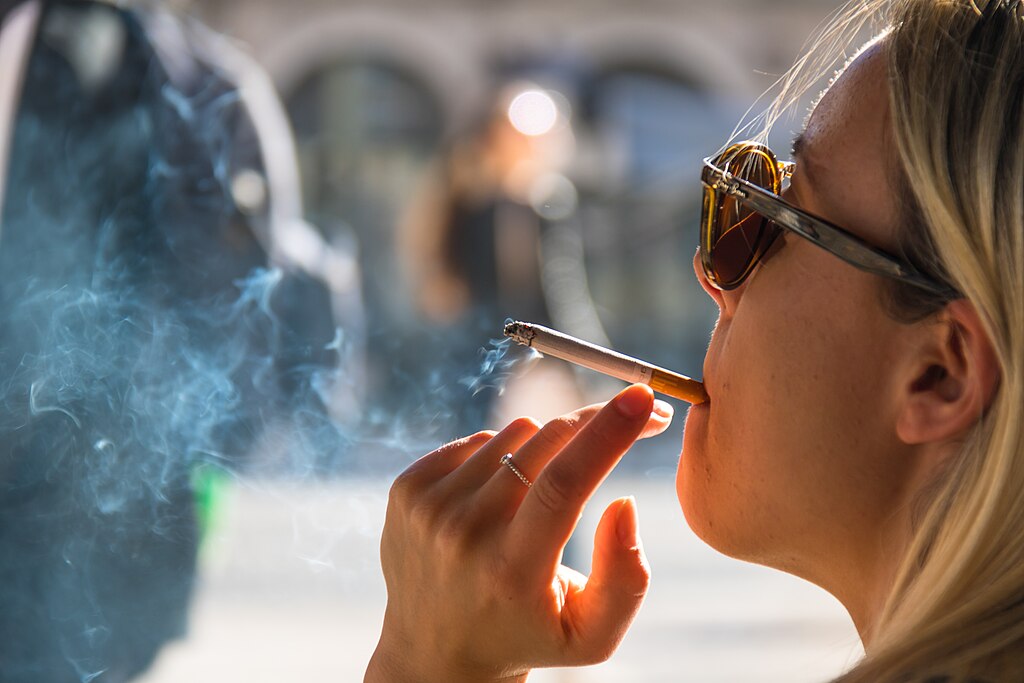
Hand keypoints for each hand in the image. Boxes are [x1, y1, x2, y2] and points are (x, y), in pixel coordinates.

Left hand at [365, 384, 671, 682]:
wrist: (434, 650)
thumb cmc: (527, 635)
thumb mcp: (592, 635)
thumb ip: (625, 579)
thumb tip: (624, 503)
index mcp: (511, 571)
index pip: (563, 485)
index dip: (606, 433)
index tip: (643, 397)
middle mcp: (463, 535)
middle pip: (544, 445)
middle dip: (595, 423)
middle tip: (631, 421)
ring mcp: (428, 508)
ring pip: (515, 434)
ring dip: (545, 450)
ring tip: (539, 500)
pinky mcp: (405, 489)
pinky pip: (477, 439)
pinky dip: (502, 456)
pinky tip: (500, 498)